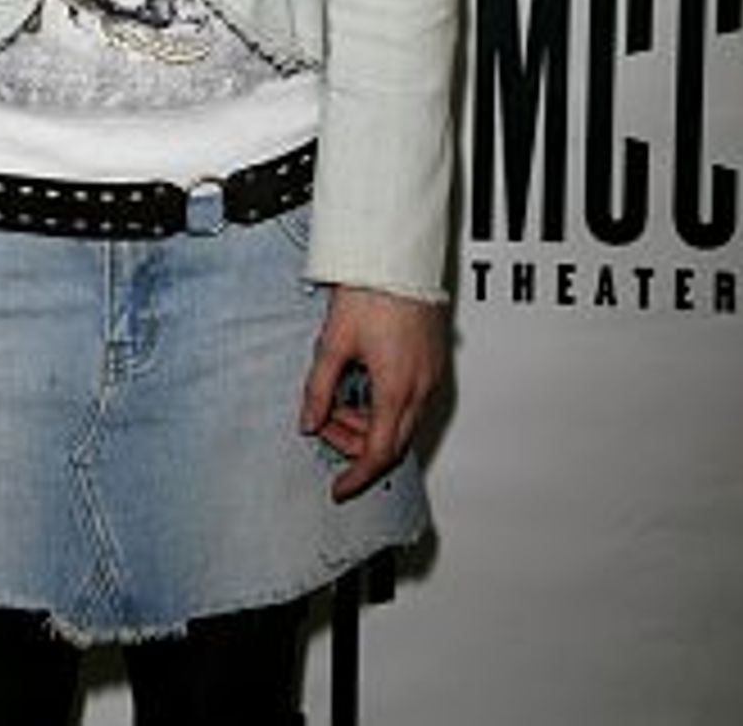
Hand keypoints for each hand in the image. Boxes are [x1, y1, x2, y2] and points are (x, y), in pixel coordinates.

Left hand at [299, 285, 444, 500]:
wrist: (398, 253)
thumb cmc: (372, 289)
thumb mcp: (332, 342)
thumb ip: (318, 389)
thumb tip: (309, 421)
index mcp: (398, 388)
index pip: (379, 453)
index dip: (357, 476)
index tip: (340, 488)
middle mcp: (421, 386)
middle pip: (392, 440)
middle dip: (356, 444)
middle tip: (325, 426)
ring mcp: (431, 372)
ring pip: (402, 419)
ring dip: (368, 421)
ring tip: (337, 396)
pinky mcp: (433, 357)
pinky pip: (411, 397)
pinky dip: (384, 403)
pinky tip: (361, 382)